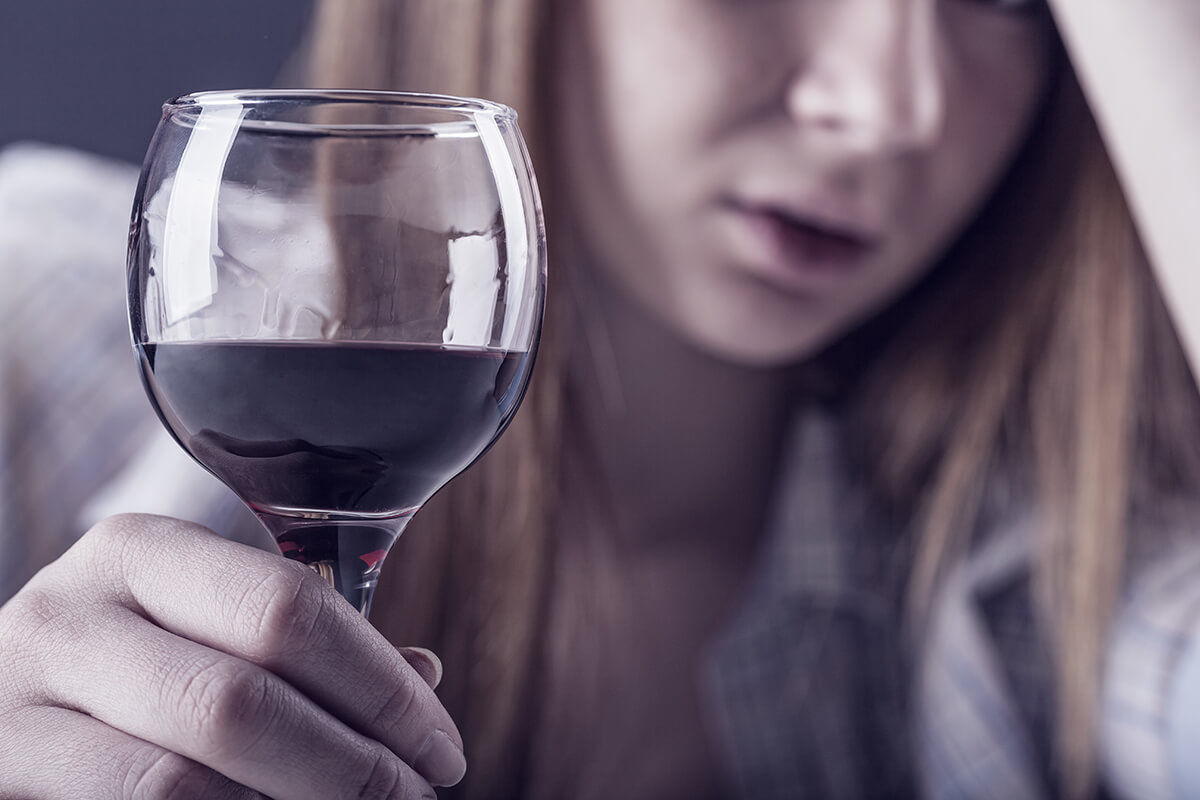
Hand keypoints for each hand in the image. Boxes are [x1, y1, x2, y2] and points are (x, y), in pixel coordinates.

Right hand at [0, 513, 464, 798]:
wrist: (2, 719)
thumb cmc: (122, 677)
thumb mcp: (200, 634)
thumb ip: (298, 652)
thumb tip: (423, 678)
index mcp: (142, 553)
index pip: (289, 609)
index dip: (381, 690)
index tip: (441, 750)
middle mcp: (67, 614)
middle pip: (241, 698)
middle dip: (352, 764)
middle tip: (412, 799)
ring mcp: (12, 703)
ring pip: (179, 780)